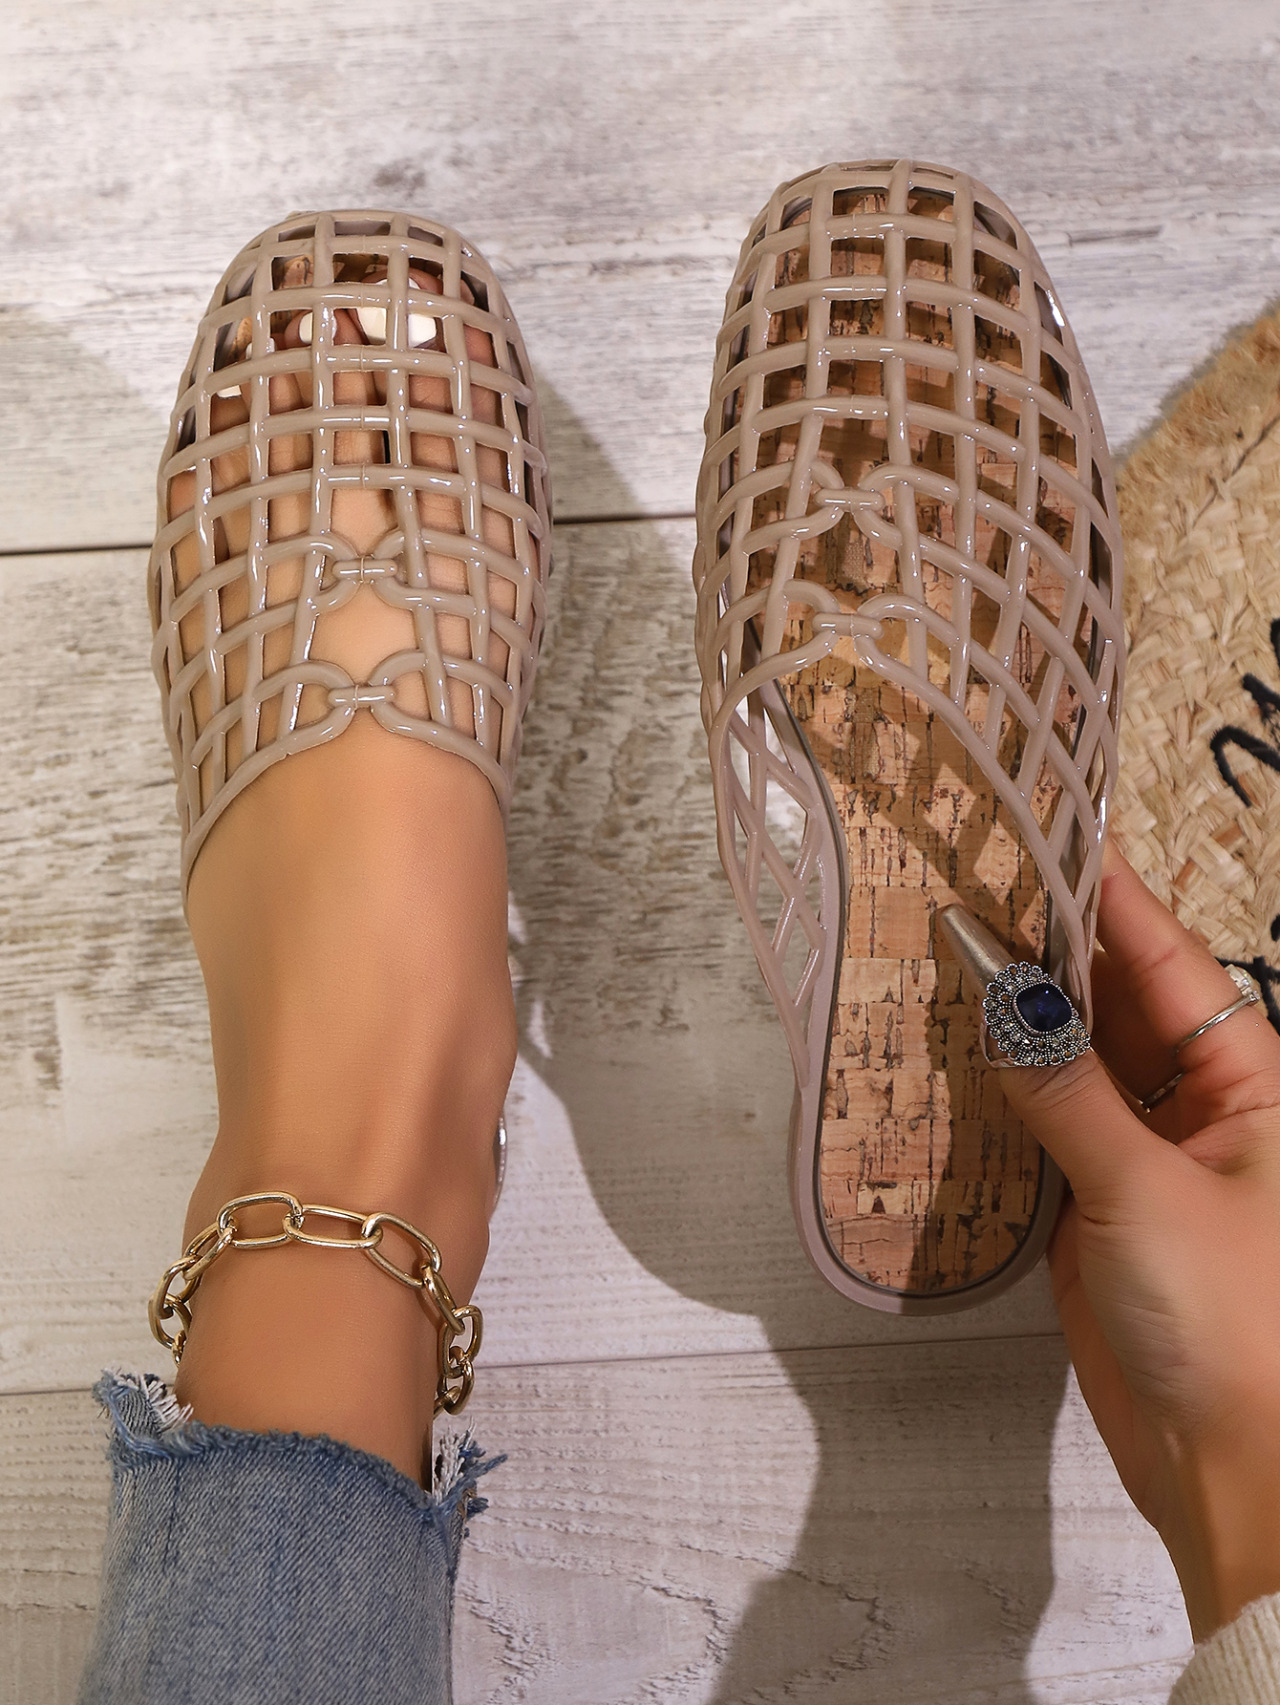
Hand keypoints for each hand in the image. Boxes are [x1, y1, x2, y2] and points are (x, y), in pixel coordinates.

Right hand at [986, 844, 1279, 1639]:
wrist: (1236, 1473)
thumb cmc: (1235, 1322)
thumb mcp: (1148, 1190)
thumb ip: (1066, 1091)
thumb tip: (998, 998)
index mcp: (1250, 1081)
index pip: (1168, 960)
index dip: (1102, 897)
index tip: (1035, 836)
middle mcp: (1201, 1106)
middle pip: (1116, 1003)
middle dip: (1044, 952)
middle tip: (960, 888)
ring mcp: (1146, 1157)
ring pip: (1074, 1064)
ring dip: (1017, 1022)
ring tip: (939, 957)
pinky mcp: (1098, 1209)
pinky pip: (1046, 1129)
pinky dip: (1000, 1097)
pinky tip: (948, 1058)